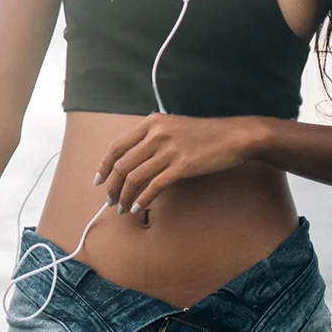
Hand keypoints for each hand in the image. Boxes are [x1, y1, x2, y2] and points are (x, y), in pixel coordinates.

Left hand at [95, 112, 262, 213]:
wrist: (233, 136)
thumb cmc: (203, 134)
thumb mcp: (172, 126)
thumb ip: (151, 138)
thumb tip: (132, 160)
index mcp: (151, 123)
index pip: (117, 146)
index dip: (104, 166)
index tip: (99, 181)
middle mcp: (156, 134)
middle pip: (123, 164)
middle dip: (112, 186)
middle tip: (110, 201)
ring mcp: (169, 149)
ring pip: (135, 177)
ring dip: (124, 196)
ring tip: (121, 208)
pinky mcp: (182, 165)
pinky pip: (154, 186)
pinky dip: (142, 200)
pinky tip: (138, 208)